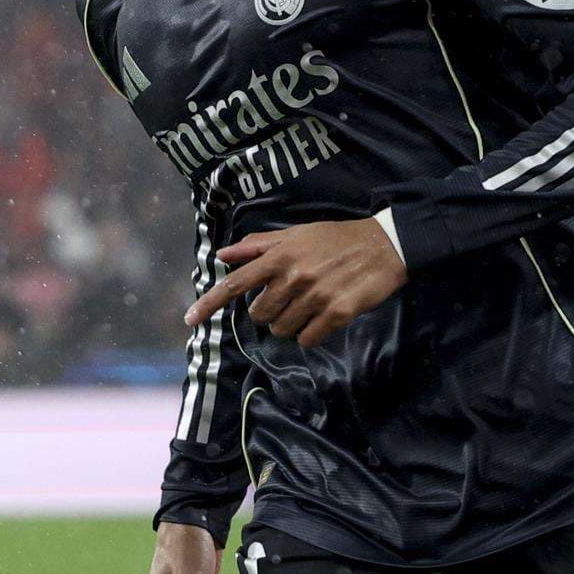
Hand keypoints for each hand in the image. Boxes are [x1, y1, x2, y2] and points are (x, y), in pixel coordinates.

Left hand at [186, 217, 407, 347]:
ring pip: (282, 330)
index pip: (236, 284)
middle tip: (289, 299)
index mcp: (280, 256)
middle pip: (260, 315)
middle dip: (269, 313)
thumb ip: (258, 246)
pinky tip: (323, 317)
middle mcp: (293, 276)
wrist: (384, 245)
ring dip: (290, 324)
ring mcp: (315, 296)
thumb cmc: (336, 238)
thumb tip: (223, 255)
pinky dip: (311, 333)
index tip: (189, 319)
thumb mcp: (296, 234)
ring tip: (309, 306)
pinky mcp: (337, 313)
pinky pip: (308, 339)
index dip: (210, 303)